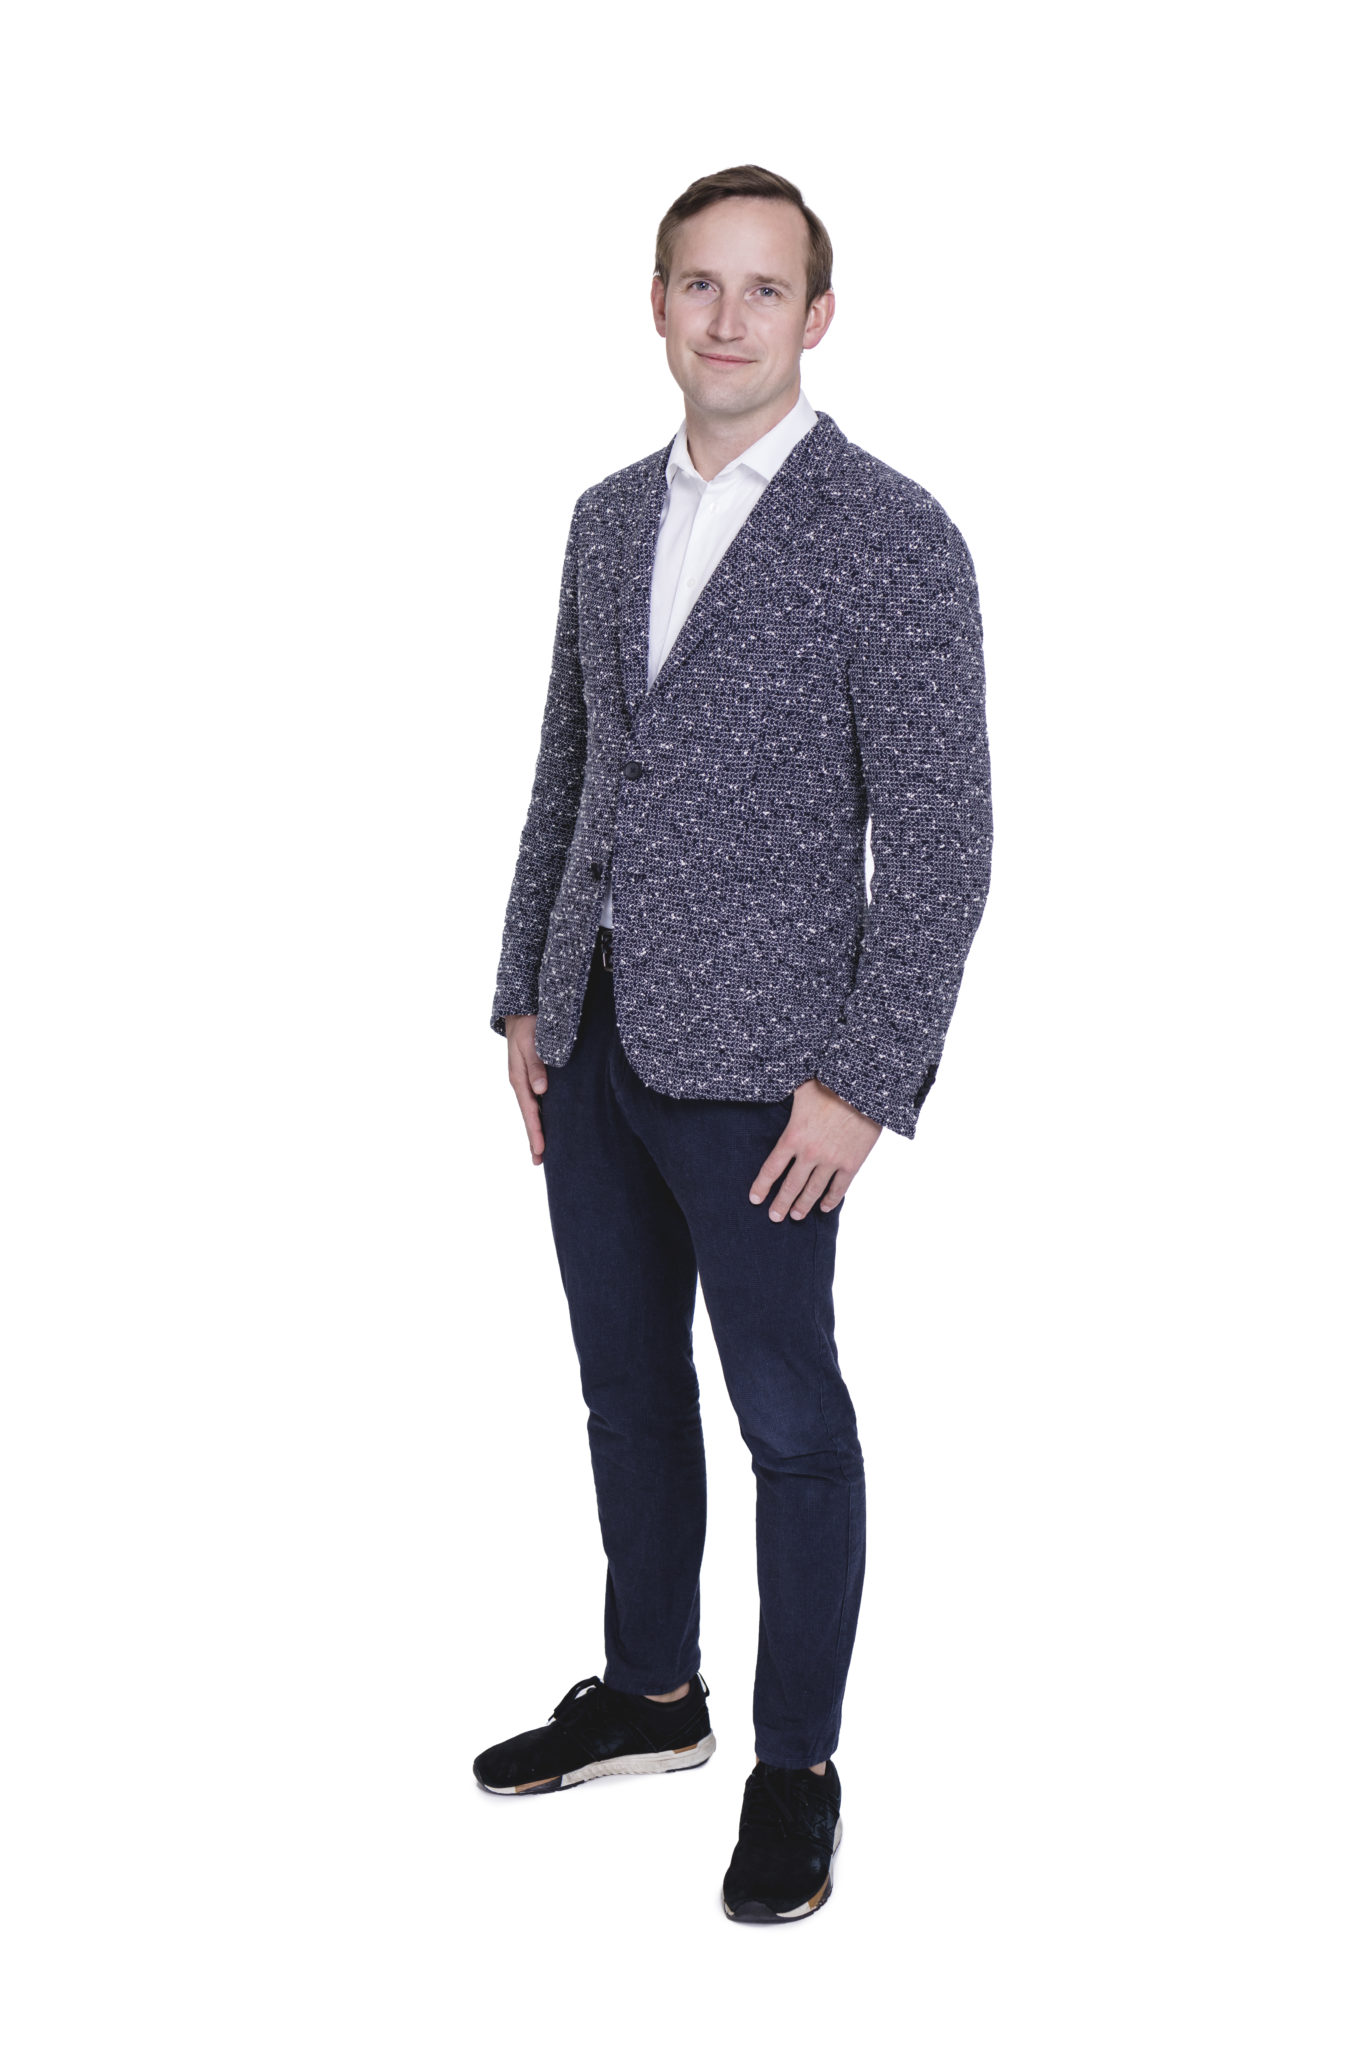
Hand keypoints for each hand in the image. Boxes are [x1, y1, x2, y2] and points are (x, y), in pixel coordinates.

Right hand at [503, 1015, 548, 1163]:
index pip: (529, 1111)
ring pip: (532, 1110)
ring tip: (541, 1150)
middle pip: (529, 1116)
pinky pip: (536, 1100)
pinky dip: (540, 1114)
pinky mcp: (533, 1075)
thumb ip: (536, 1066)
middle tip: (538, 1161)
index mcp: (519, 1079)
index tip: (540, 1150)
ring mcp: (527, 1080)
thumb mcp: (531, 1043)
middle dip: (534, 1138)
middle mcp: (522, 1083)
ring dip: (536, 1129)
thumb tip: (540, 1091)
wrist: (522, 1011)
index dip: (535, 1131)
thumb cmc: (528, 1025)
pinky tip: (546, 1122)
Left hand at [750, 1078, 881, 1219]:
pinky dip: (831, 1200)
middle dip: (780, 1204)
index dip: (762, 1186)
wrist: (863, 1089)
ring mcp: (832, 1161)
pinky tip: (824, 1207)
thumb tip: (766, 1089)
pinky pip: (839, 1188)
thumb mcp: (798, 1088)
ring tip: (796, 1216)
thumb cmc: (829, 1082)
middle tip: (774, 1217)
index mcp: (793, 1136)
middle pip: (790, 1186)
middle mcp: (810, 1153)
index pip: (771, 1169)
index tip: (755, 1199)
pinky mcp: (852, 1163)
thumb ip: (781, 1096)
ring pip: (813, 1191)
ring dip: (803, 1206)